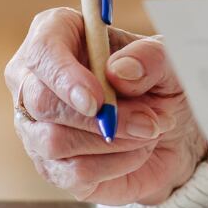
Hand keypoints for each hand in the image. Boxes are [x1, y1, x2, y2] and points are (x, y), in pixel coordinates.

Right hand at [4, 7, 207, 205]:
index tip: (97, 101)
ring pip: (54, 141)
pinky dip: (115, 164)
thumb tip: (118, 72)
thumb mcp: (170, 62)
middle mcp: (35, 79)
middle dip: (98, 118)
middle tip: (150, 122)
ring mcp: (36, 125)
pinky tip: (135, 152)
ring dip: (113, 141)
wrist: (173, 130)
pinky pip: (73, 173)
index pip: (42, 50)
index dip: (65, 76)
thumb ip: (150, 58)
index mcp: (58, 34)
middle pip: (40, 101)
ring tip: (150, 130)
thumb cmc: (159, 82)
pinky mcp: (51, 166)